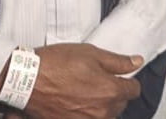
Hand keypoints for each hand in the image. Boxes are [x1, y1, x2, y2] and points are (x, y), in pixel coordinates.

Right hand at [0, 43, 141, 118]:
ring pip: (106, 114)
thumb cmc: (56, 63)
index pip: (134, 90)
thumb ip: (117, 60)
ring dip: (102, 103)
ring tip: (85, 89)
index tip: (120, 75)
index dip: (128, 79)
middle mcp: (103, 111)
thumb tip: (137, 62)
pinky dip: (87, 112)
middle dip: (114, 91)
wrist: (28, 81)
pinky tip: (77, 100)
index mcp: (110, 90)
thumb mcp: (90, 53)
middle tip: (97, 78)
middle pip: (121, 104)